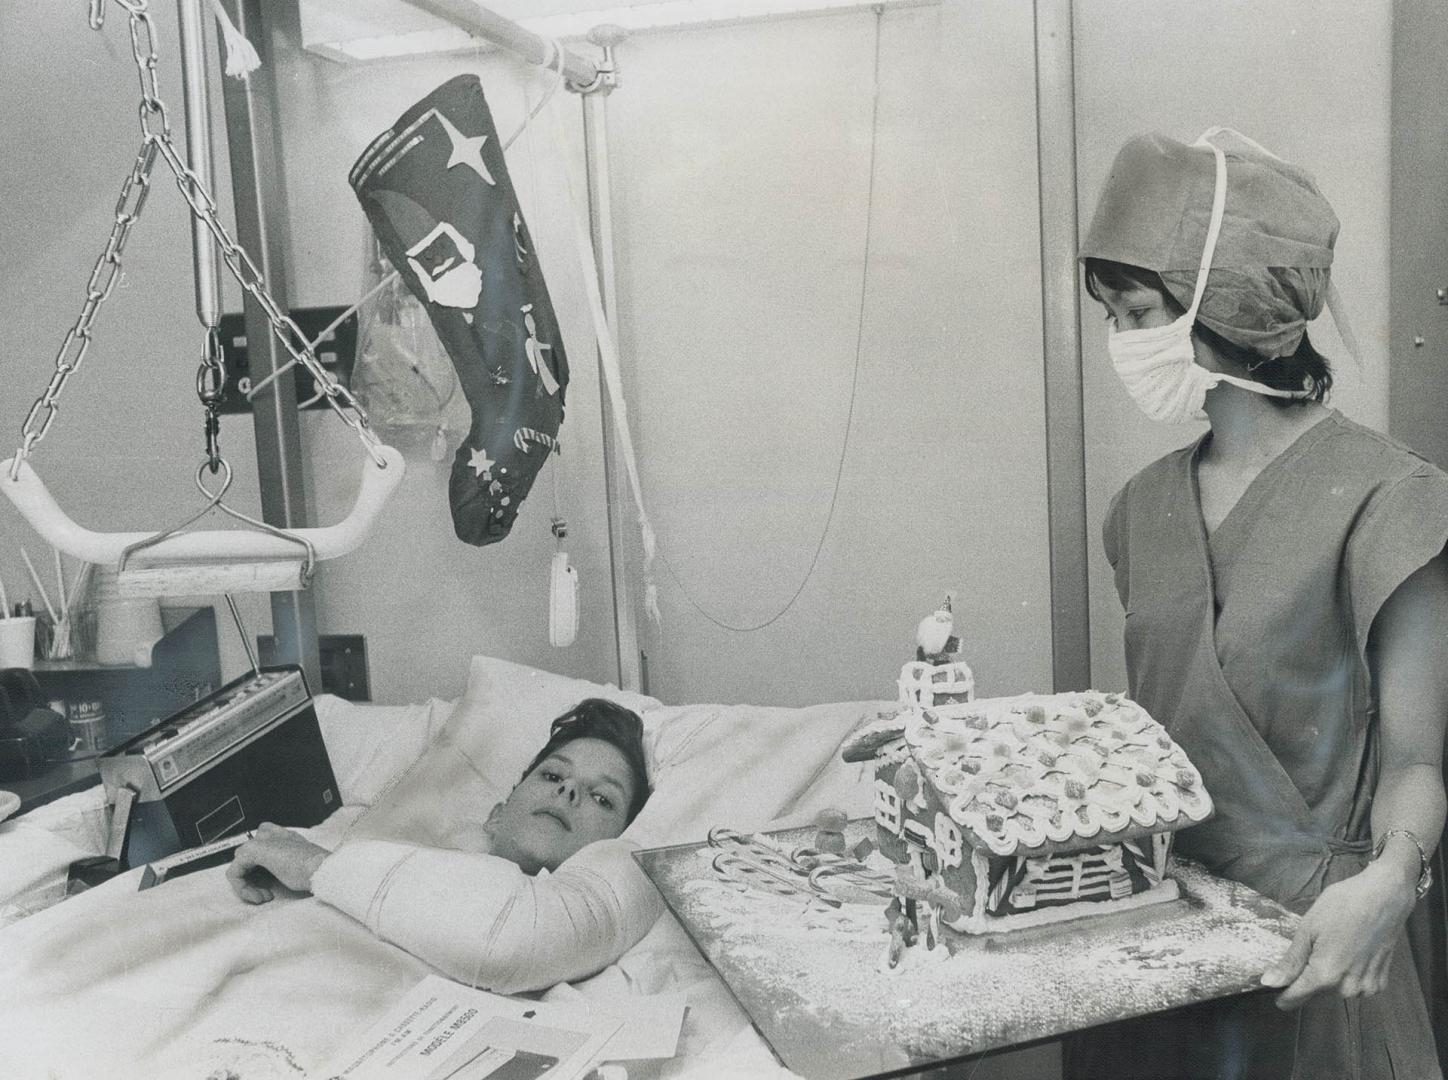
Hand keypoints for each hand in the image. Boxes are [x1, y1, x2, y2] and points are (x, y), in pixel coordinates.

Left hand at [226, 822, 329, 904]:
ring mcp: (261, 840)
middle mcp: (271, 834)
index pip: (259, 848)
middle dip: (253, 880)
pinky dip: (243, 888)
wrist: (321, 870)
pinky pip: (234, 873)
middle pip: (247, 859)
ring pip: (239, 866)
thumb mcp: (298, 865)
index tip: (272, 886)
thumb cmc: (315, 871)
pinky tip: (258, 896)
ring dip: (248, 887)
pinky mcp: (253, 850)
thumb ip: (282, 864)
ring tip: (264, 897)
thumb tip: (268, 878)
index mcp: (283, 836)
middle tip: (266, 894)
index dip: (260, 871)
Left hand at [1260, 861, 1414, 1008]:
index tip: (1274, 988)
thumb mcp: (1308, 929)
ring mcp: (1366, 988)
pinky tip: (1349, 952)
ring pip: (1335, 990)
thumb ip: (1290, 961)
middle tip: (1314, 946)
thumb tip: (1269, 982)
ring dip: (1329, 976)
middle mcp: (1347, 987)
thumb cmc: (1343, 906)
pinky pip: (1354, 986)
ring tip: (1334, 946)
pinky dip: (1347, 974)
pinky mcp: (1380, 983)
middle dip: (1308, 976)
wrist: (1384, 898)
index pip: (1296, 997)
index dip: (1282, 994)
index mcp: (1326, 974)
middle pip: (1315, 993)